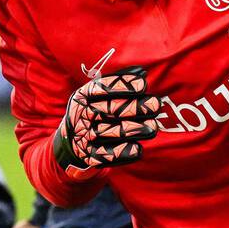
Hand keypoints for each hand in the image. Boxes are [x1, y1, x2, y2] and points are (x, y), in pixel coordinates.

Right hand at [53, 66, 158, 180]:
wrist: (73, 140)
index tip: (143, 84)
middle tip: (156, 104)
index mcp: (83, 96)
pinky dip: (123, 153)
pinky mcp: (90, 155)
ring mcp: (85, 136)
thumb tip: (141, 72)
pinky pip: (107, 155)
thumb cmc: (95, 109)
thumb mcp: (98, 93)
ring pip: (111, 132)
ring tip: (153, 127)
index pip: (102, 88)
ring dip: (134, 130)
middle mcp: (82, 115)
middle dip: (135, 107)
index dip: (123, 86)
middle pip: (111, 110)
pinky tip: (138, 149)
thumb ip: (119, 82)